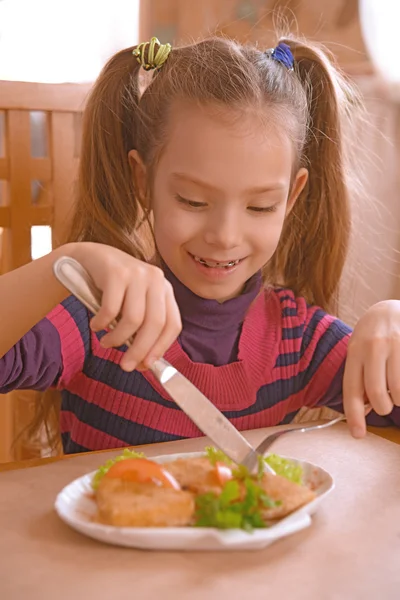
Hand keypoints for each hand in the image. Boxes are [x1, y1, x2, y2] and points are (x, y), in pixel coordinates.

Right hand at [66, 242, 181, 370]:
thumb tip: (143, 363)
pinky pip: (111, 309)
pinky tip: (96, 326)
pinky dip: (102, 323)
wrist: (87, 258)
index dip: (161, 348)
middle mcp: (156, 279)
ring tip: (106, 343)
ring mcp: (137, 273)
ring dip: (117, 338)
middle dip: (140, 350)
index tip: (146, 365)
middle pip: (155, 323)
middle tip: (125, 365)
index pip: (173, 324)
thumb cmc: (112, 289)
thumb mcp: (133, 304)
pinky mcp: (117, 272)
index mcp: (165, 289)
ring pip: (133, 319)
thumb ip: (142, 327)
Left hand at [343, 300, 399, 436]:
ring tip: (396, 387)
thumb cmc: (373, 336)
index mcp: (355, 350)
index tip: (358, 435)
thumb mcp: (359, 351)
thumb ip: (359, 378)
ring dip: (398, 399)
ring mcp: (396, 344)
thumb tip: (364, 410)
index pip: (351, 389)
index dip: (354, 415)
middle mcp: (374, 346)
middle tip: (385, 405)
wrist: (393, 308)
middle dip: (382, 408)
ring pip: (398, 392)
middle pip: (376, 393)